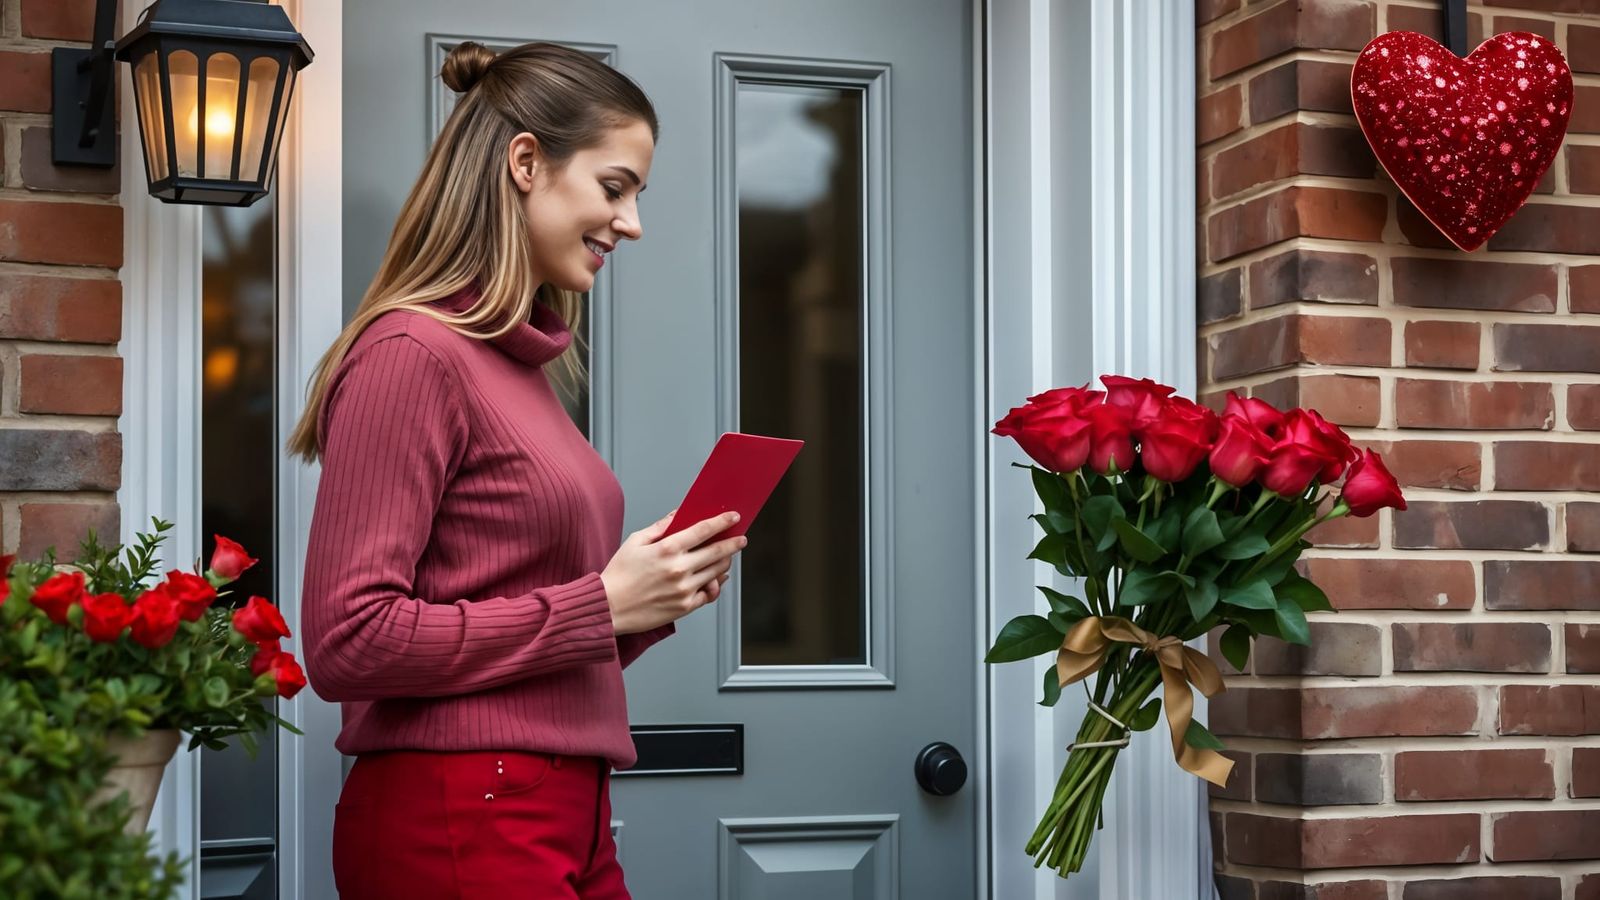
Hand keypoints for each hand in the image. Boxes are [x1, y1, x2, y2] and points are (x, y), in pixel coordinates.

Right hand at [601, 510, 745, 634]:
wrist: (608, 607)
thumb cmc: (618, 574)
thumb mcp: (635, 542)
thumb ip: (660, 527)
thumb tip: (678, 514)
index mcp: (667, 549)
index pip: (703, 530)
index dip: (722, 522)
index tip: (734, 517)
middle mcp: (679, 568)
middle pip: (717, 552)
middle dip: (733, 543)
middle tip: (741, 539)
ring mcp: (684, 589)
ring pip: (717, 572)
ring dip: (725, 562)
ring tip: (726, 557)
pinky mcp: (684, 607)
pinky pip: (709, 594)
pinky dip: (715, 585)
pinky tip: (716, 579)